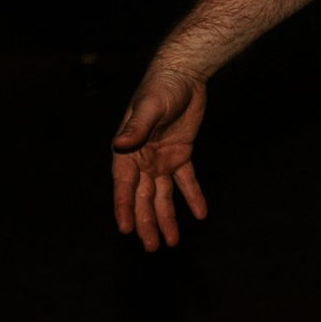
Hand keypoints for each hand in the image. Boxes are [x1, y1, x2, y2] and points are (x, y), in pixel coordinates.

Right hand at [110, 66, 210, 249]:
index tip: (126, 230)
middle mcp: (142, 160)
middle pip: (143, 197)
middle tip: (152, 247)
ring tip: (171, 242)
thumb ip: (137, 128)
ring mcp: (161, 159)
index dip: (124, 208)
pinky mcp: (181, 154)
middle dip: (147, 222)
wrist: (184, 74)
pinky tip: (201, 214)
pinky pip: (186, 180)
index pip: (124, 186)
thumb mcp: (150, 107)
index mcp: (128, 151)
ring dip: (166, 218)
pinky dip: (193, 196)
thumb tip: (119, 144)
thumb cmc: (161, 87)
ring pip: (162, 195)